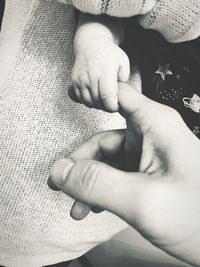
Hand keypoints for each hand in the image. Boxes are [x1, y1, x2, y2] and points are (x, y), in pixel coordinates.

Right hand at [50, 83, 199, 265]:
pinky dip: (102, 190)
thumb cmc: (198, 219)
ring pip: (107, 162)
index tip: (68, 112)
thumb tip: (59, 172)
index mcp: (155, 125)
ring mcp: (149, 155)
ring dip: (89, 183)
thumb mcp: (144, 202)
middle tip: (61, 188)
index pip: (117, 95)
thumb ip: (97, 184)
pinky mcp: (149, 173)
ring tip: (78, 208)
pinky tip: (94, 207)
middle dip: (81, 165)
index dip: (92, 99)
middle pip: (103, 139)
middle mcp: (151, 135)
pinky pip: (117, 175)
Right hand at [72, 38, 129, 111]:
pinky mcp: (74, 81)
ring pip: (88, 101)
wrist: (90, 43)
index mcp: (105, 72)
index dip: (112, 106)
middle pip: (97, 101)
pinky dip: (88, 101)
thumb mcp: (123, 62)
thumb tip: (119, 91)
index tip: (116, 106)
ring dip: (96, 105)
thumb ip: (124, 78)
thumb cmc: (109, 53)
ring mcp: (81, 79)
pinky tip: (95, 98)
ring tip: (103, 102)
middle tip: (111, 105)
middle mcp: (91, 76)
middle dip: (105, 107)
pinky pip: (80, 98)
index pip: (107, 97)